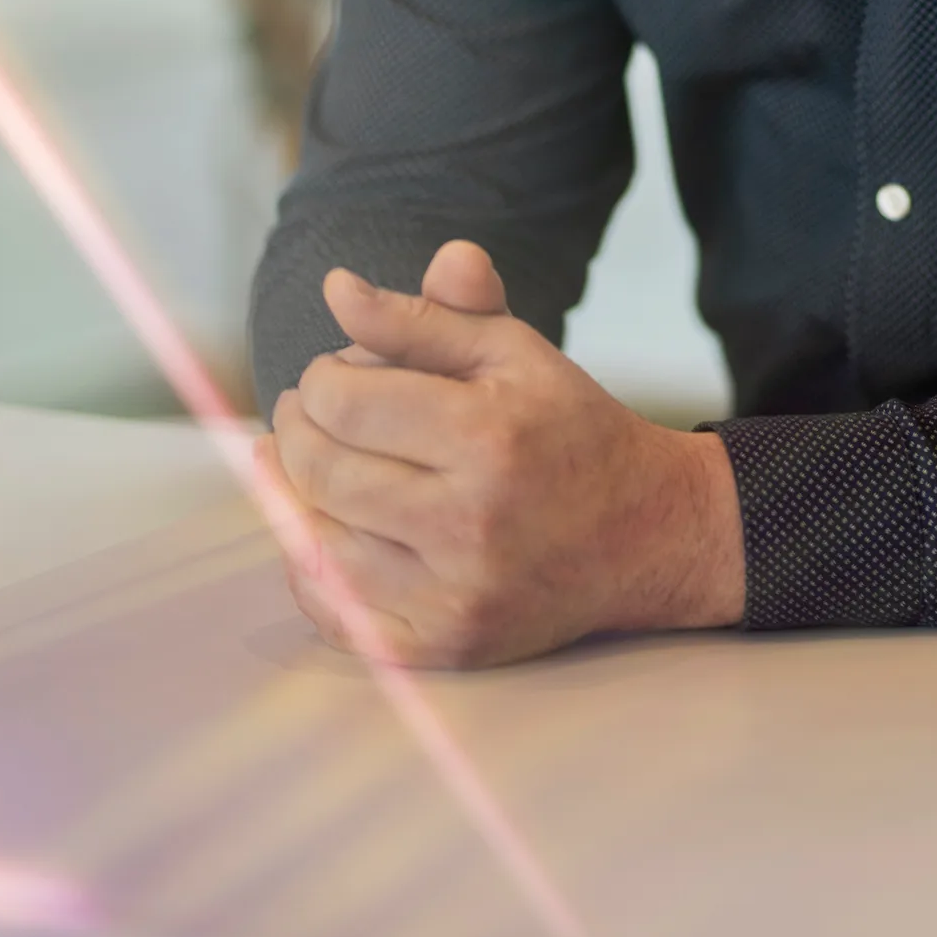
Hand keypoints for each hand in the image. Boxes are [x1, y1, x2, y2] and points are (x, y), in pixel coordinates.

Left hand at [255, 240, 744, 668]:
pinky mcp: (444, 647)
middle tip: (306, 412)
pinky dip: (312, 566)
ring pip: (316, 544)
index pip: (346, 402)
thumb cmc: (567, 428)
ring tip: (311, 461)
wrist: (643, 533)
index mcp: (488, 435)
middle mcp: (470, 522)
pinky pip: (335, 612)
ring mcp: (455, 596)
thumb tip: (336, 288)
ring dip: (294, 494)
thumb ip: (424, 315)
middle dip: (296, 431)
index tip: (333, 372)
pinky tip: (327, 527)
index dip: (321, 378)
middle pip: (322, 473)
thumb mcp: (511, 350)